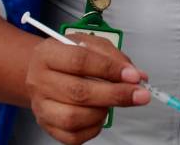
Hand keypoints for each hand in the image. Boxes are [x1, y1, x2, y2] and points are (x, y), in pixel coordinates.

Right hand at [26, 34, 149, 144]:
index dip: (110, 69)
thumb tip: (137, 76)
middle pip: (79, 92)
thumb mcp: (90, 43)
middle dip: (115, 94)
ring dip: (102, 112)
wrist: (43, 70)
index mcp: (48, 54)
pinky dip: (93, 127)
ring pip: (74, 118)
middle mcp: (40, 81)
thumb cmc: (69, 55)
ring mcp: (41, 107)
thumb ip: (114, 56)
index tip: (133, 76)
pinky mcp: (47, 126)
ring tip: (111, 102)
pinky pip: (73, 137)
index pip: (80, 61)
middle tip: (139, 94)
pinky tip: (99, 115)